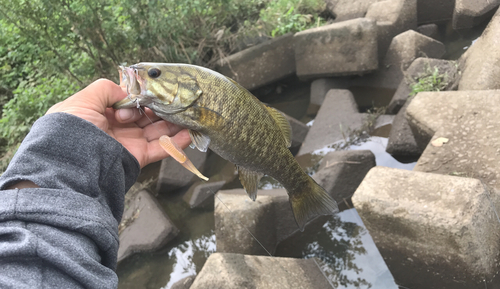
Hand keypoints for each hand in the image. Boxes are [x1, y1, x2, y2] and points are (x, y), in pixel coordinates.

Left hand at [46, 79, 190, 167]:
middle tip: (178, 101)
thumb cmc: (72, 129)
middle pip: (146, 116)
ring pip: (157, 131)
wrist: (71, 163)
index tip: (156, 91)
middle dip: (162, 108)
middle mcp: (117, 128)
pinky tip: (189, 133)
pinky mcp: (138, 157)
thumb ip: (106, 89)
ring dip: (174, 124)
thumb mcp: (83, 100)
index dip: (142, 96)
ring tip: (190, 115)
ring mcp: (129, 143)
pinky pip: (161, 149)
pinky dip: (176, 143)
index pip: (129, 102)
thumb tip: (129, 94)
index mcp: (103, 114)